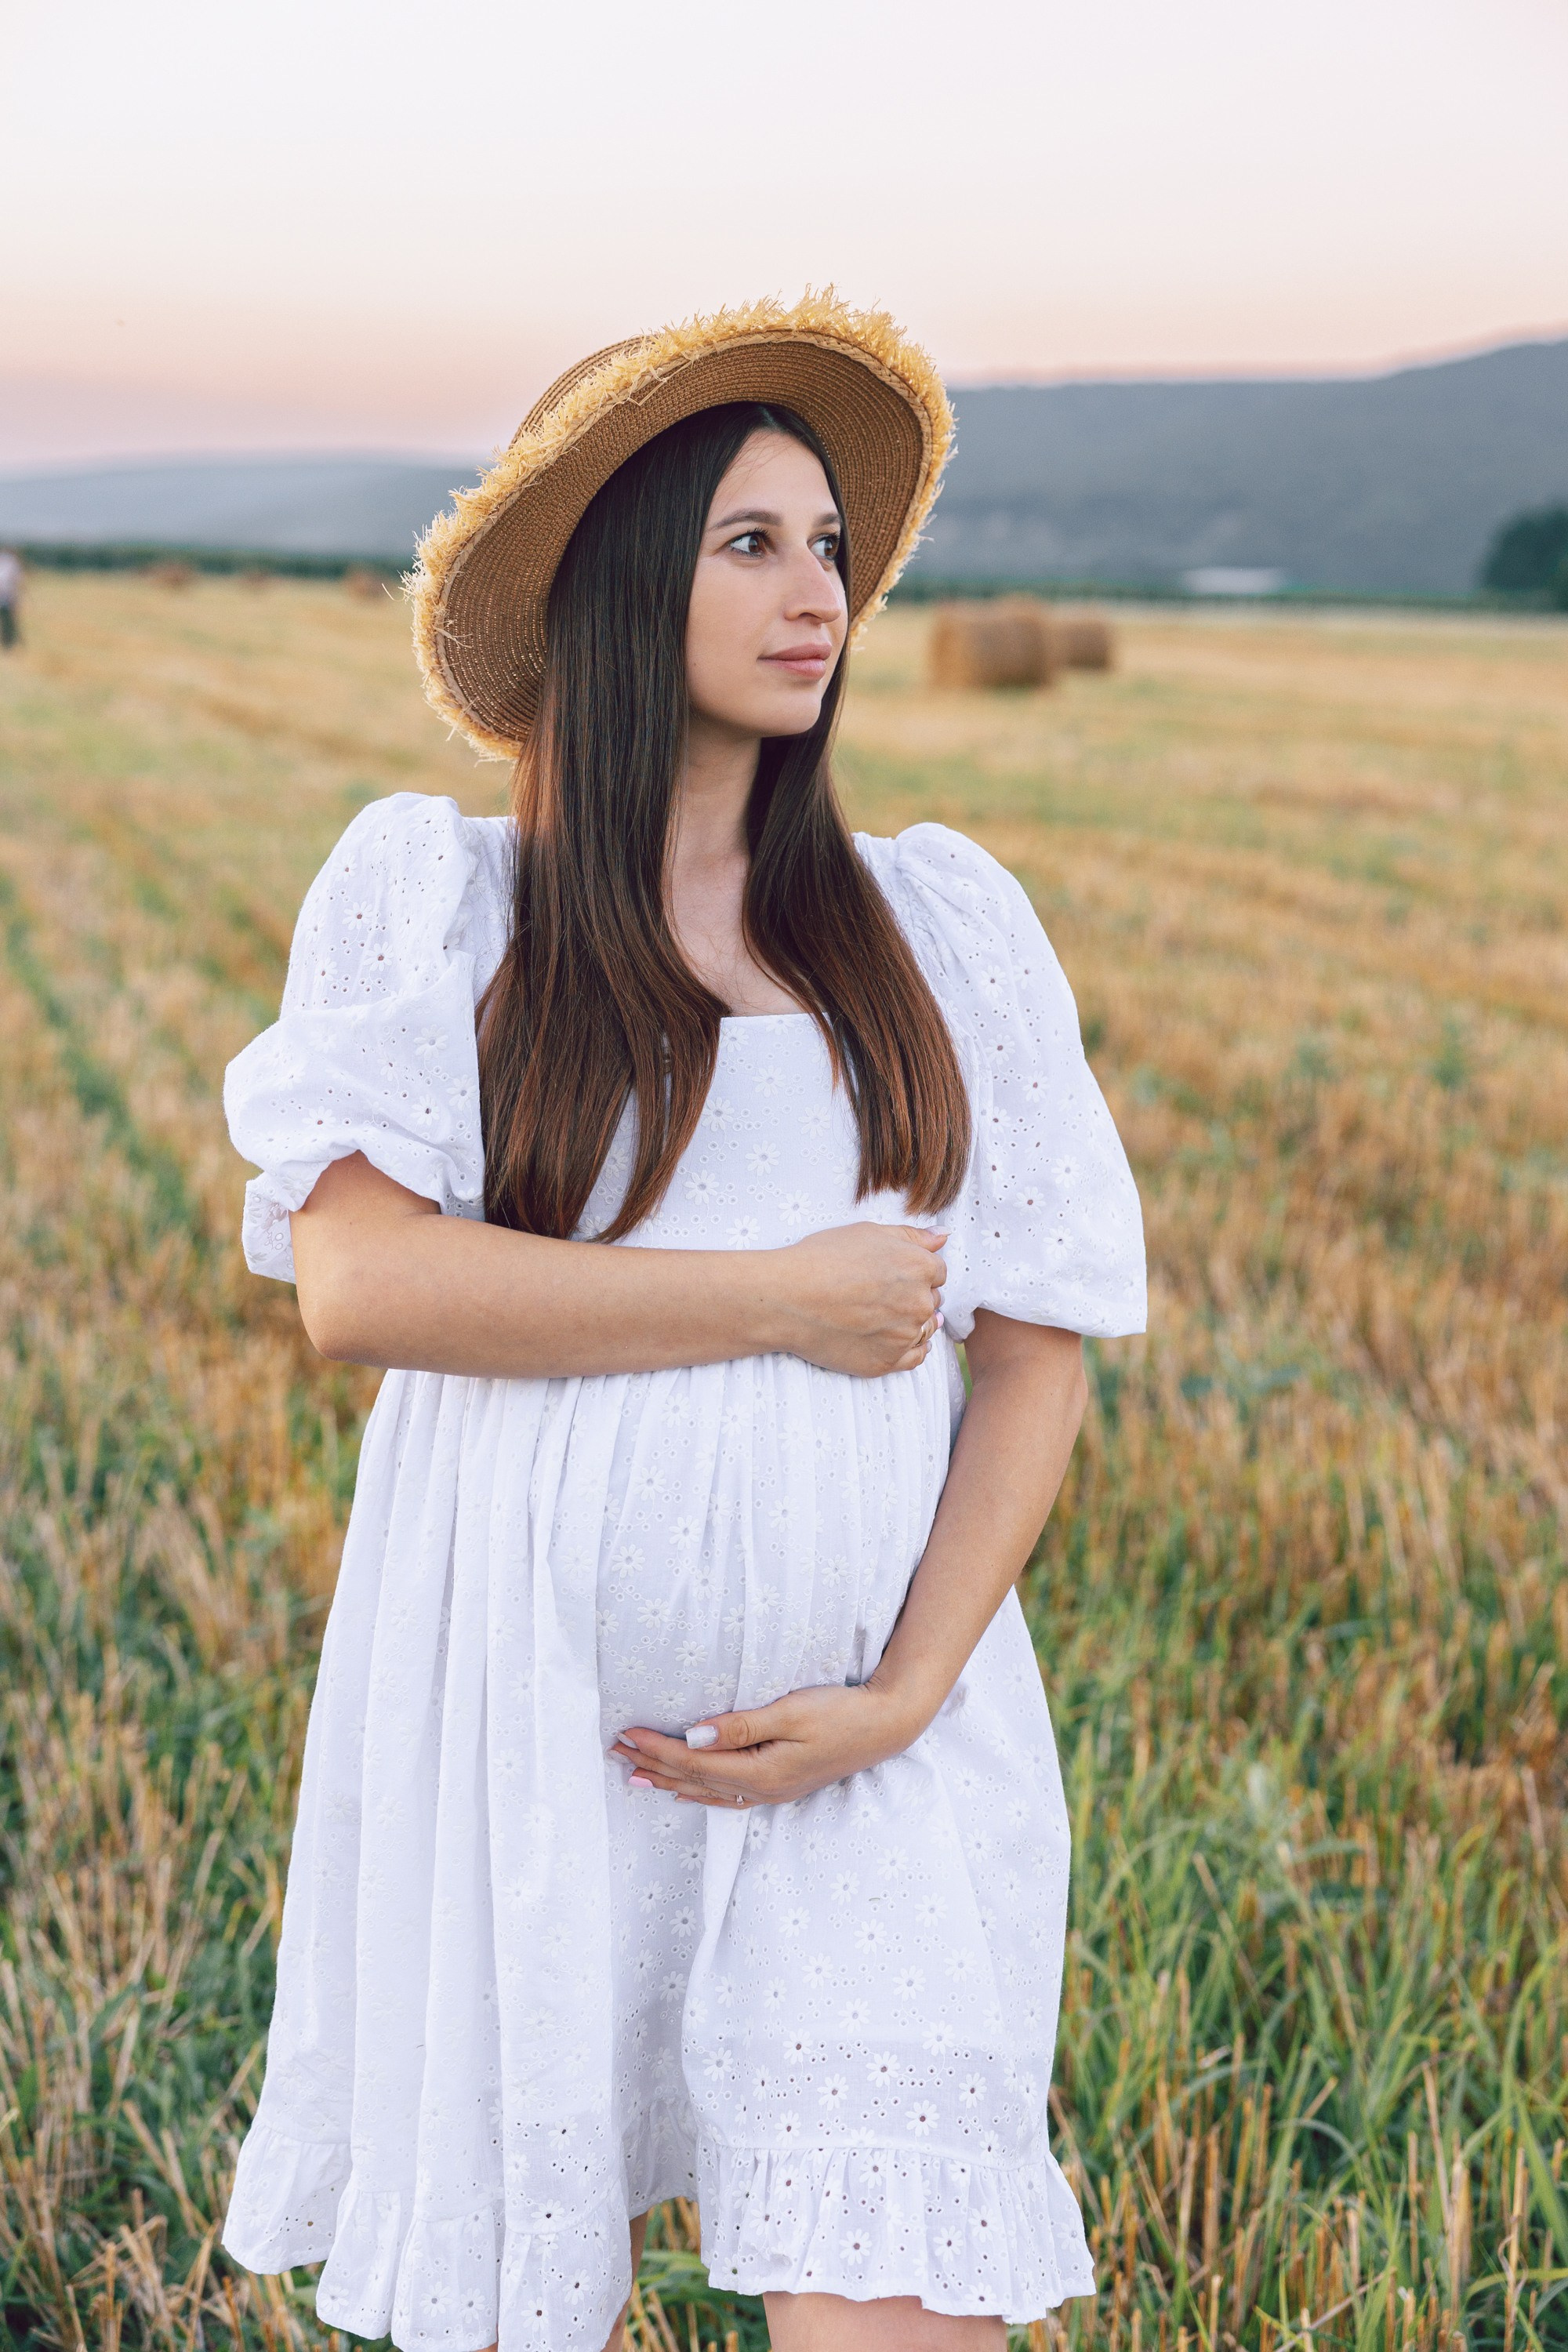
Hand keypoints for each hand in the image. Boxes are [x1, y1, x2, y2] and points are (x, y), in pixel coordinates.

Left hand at [610, 1681, 933, 1808]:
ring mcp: (772, 1792)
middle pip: (693, 1780)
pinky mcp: (780, 1786)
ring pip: (707, 1791)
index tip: (625, 1734)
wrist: (886, 1727)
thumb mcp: (790, 1712)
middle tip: (615, 1753)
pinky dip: (699, 1792)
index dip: (656, 1750)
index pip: (693, 1763)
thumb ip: (740, 1727)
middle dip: (652, 1767)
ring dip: (668, 1782)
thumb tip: (693, 1738)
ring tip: (635, 1778)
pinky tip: (687, 1790)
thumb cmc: (841, 1712)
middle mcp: (761, 1789)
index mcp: (760, 1772)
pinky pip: (727, 1796)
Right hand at [766, 1222, 946, 1376]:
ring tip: (880, 1314)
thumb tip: (943, 1236)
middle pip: (931, 1300)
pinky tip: (893, 1338)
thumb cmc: (821, 1259)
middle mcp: (919, 1303)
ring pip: (924, 1328)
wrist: (787, 1299)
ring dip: (911, 1321)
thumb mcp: (868, 1232)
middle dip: (913, 1295)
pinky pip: (914, 1357)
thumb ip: (912, 1236)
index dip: (915, 1270)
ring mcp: (905, 1336)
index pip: (937, 1272)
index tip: (892, 1272)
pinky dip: (908, 1348)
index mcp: (919, 1267)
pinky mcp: (887, 1362)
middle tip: (880, 1292)